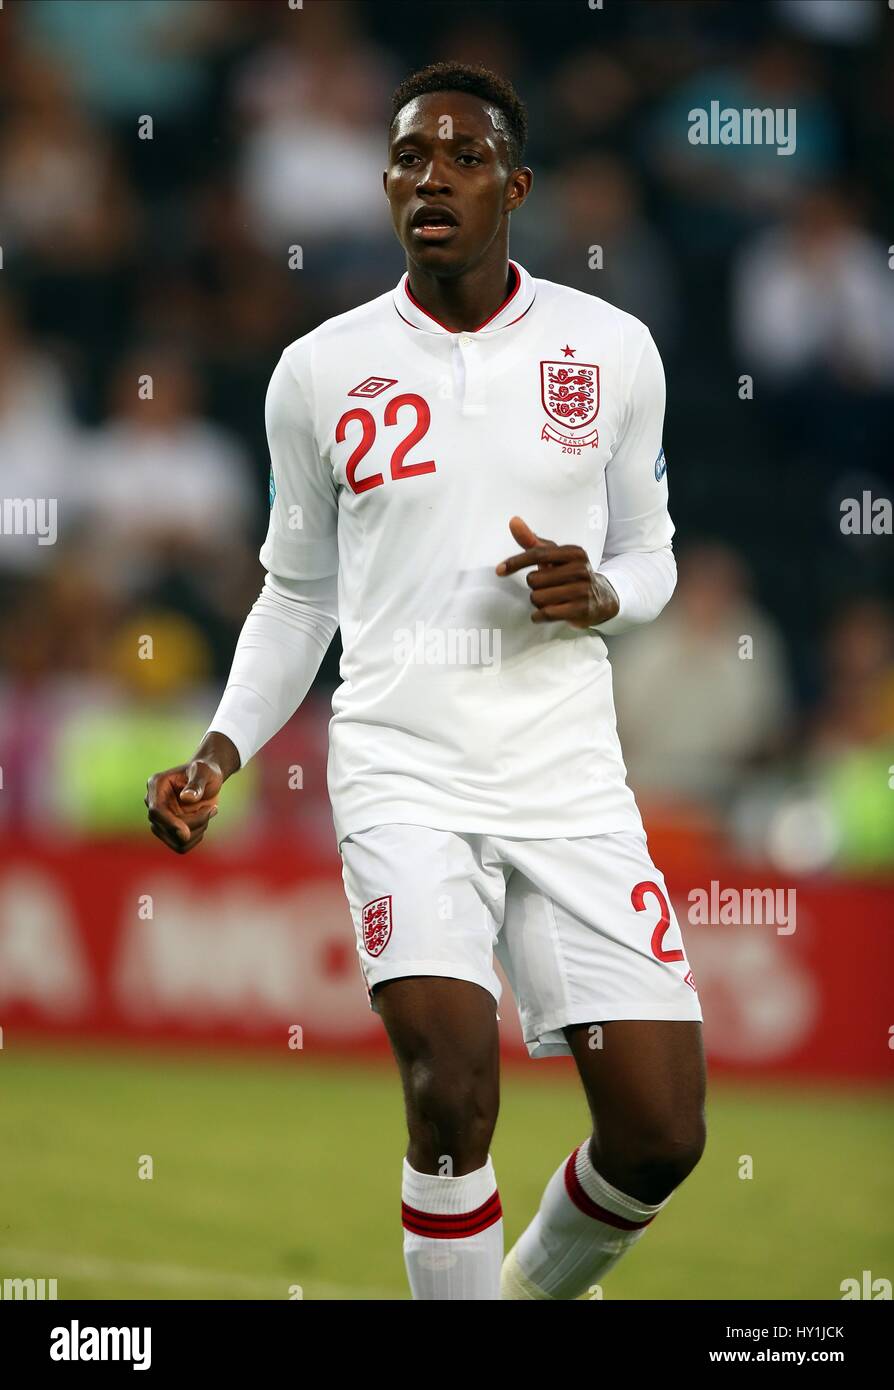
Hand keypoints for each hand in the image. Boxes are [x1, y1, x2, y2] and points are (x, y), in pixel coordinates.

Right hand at [145, 757, 223, 854]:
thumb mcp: (204, 772)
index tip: (186, 833)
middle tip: (213, 809)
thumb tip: (186, 798)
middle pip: (166, 828)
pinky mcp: (169, 830)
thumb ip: (196, 783)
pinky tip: (205, 819)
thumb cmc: (205, 771)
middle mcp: (153, 803)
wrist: (207, 779)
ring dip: (197, 830)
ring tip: (209, 811)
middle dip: (193, 823)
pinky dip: (197, 836)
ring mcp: (160, 819)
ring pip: (176, 840)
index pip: (155, 810)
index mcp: (156, 785)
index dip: (169, 823)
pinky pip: (181, 845)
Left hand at [495, 516, 619, 629]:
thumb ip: (532, 540)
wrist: (602, 598)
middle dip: (534, 587)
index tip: (499, 570)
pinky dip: (539, 616)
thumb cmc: (571, 574)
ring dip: (538, 602)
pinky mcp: (581, 609)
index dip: (515, 562)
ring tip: (551, 600)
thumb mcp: (555, 556)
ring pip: (538, 598)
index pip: (537, 554)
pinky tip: (543, 614)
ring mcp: (582, 590)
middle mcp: (580, 569)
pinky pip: (547, 613)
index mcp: (573, 553)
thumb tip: (513, 521)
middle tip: (547, 588)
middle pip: (534, 580)